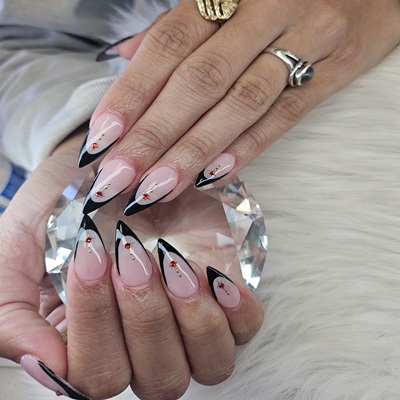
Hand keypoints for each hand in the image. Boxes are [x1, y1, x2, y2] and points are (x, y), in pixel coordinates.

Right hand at [0, 133, 263, 398]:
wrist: (113, 166)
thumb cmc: (66, 206)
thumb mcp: (20, 245)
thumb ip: (11, 310)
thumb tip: (41, 362)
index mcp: (90, 343)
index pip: (96, 375)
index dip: (95, 324)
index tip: (91, 255)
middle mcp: (144, 345)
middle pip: (157, 379)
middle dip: (143, 316)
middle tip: (129, 253)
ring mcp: (189, 325)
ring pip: (207, 366)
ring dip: (191, 319)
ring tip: (172, 262)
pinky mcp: (225, 300)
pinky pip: (245, 330)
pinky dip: (236, 310)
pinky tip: (216, 276)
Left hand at [77, 0, 399, 214]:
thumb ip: (179, 27)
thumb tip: (125, 58)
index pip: (168, 45)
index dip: (132, 93)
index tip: (103, 137)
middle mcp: (264, 12)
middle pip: (198, 82)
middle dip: (154, 134)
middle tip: (119, 177)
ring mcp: (303, 42)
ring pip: (239, 104)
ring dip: (193, 151)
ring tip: (157, 186)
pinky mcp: (331, 72)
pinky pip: (284, 116)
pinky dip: (247, 146)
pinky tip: (214, 174)